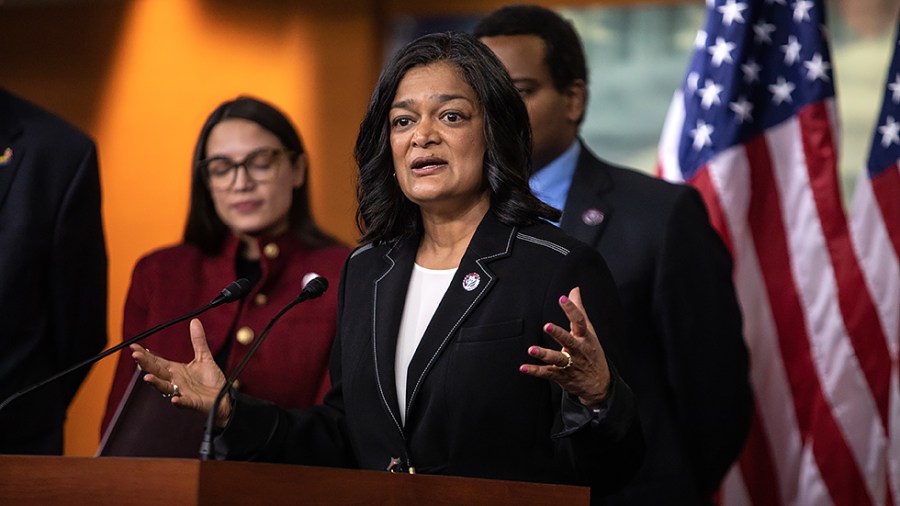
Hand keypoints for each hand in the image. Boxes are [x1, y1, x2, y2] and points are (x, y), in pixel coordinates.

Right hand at [131, 318, 232, 425]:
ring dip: (156, 383)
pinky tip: (174, 400)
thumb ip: (198, 341)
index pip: (157, 361)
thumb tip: (195, 321)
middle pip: (157, 372)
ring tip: (147, 378)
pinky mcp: (192, 402)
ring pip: (165, 388)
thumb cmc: (211, 381)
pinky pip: (184, 402)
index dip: (145, 355)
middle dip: (146, 364)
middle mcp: (175, 381)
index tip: (134, 346)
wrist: (224, 398)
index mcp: (175, 371)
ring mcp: (182, 392)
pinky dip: (179, 401)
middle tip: (135, 356)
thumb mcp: (204, 357)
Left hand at [519, 287, 610, 408]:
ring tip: (532, 349)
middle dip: (558, 333)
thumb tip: (574, 290)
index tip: (563, 299)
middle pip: (568, 340)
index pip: (579, 321)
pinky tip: (524, 367)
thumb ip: (579, 310)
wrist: (599, 383)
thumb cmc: (591, 352)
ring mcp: (569, 364)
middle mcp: (577, 350)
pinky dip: (535, 371)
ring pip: (557, 359)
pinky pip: (547, 373)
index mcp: (584, 337)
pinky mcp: (561, 375)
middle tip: (547, 326)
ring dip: (544, 354)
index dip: (572, 309)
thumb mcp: (589, 331)